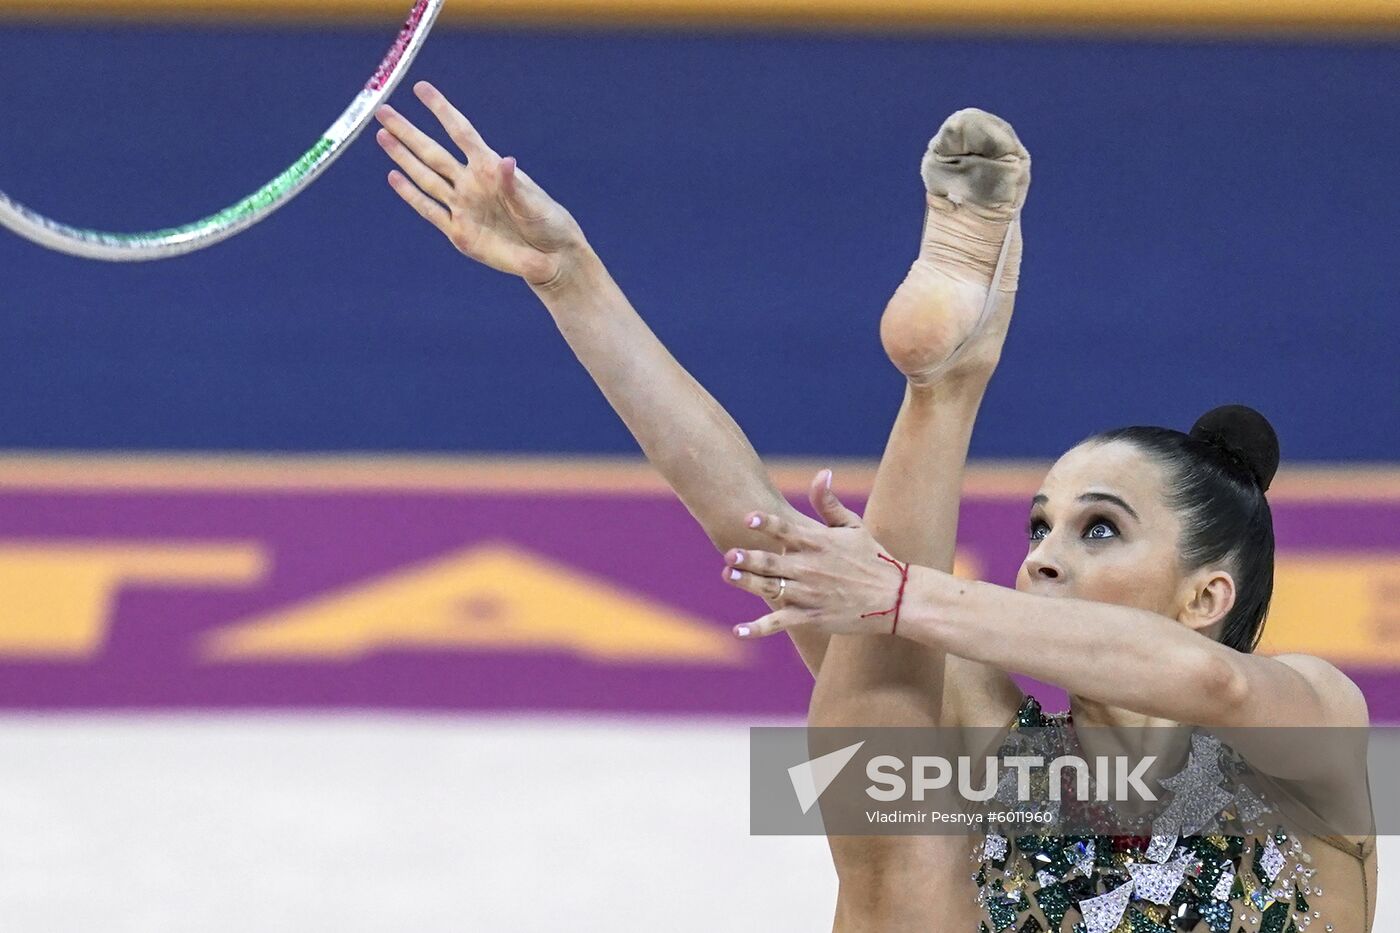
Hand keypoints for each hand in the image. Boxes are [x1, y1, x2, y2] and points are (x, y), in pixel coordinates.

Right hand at [375, 81, 587, 288]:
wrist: (550, 258)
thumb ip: (514, 186)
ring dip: (403, 158)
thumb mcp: (534, 204)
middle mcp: (472, 183)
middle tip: (383, 110)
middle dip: (408, 132)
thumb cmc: (549, 224)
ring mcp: (463, 207)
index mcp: (491, 169)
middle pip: (433, 152)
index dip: (441, 110)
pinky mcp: (459, 233)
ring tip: (382, 135)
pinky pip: (429, 211)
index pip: (460, 132)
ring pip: (425, 178)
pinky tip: (394, 177)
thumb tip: (506, 161)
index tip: (421, 88)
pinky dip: (411, 195)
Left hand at [721, 470, 910, 638]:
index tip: (748, 518)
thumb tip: (822, 473)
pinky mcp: (811, 617)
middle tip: (730, 554)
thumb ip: (829, 503)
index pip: (787, 530)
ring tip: (728, 575)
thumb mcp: (853, 526)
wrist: (894, 597)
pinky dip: (758, 628)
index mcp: (819, 543)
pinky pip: (780, 622)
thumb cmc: (872, 557)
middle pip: (774, 562)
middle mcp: (811, 568)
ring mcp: (810, 594)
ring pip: (772, 588)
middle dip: (751, 558)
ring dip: (748, 583)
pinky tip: (738, 630)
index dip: (767, 523)